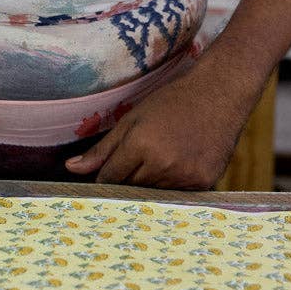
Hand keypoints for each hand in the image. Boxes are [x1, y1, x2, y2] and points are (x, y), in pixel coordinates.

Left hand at [64, 68, 245, 187]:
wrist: (219, 94)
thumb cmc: (172, 102)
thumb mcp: (132, 119)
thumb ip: (102, 149)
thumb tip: (71, 169)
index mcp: (140, 145)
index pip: (110, 178)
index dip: (105, 177)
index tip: (105, 175)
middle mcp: (162, 165)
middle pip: (131, 188)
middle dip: (127, 179)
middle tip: (136, 163)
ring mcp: (185, 176)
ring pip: (153, 194)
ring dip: (150, 183)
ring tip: (161, 159)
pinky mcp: (204, 183)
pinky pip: (177, 195)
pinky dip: (173, 186)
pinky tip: (178, 165)